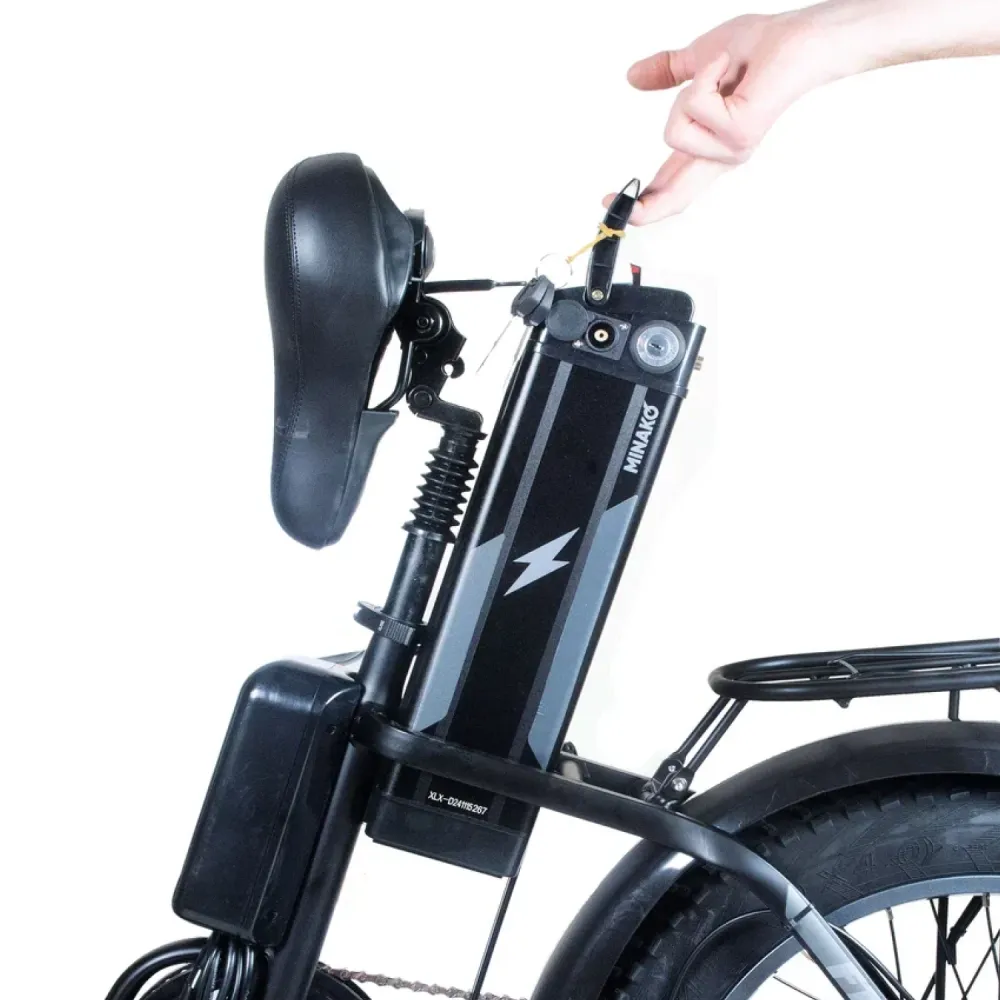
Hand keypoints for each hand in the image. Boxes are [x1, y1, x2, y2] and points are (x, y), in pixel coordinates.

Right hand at [611, 12, 839, 223]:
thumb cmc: (760, 48)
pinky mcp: (739, 134)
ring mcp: (730, 149)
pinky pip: (695, 105)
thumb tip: (634, 77)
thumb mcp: (697, 61)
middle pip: (673, 198)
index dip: (640, 201)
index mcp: (707, 145)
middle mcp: (719, 155)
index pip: (670, 185)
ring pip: (673, 131)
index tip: (609, 205)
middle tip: (607, 202)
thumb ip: (666, 72)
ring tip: (719, 73)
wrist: (796, 38)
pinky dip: (705, 75)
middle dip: (642, 205)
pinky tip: (727, 68)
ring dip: (690, 89)